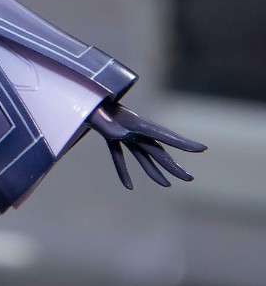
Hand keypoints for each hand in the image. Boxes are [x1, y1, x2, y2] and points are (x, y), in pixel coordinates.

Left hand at [86, 100, 205, 189]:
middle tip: (188, 179)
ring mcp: (124, 132)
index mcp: (139, 124)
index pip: (166, 136)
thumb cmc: (96, 106)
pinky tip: (128, 186)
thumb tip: (122, 135)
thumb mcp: (105, 115)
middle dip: (172, 166)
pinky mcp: (111, 136)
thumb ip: (113, 124)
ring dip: (153, 170)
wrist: (82, 99)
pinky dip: (123, 170)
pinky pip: (120, 156)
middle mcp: (135, 129)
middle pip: (157, 151)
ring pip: (142, 155)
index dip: (183, 143)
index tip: (203, 148)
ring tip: (166, 185)